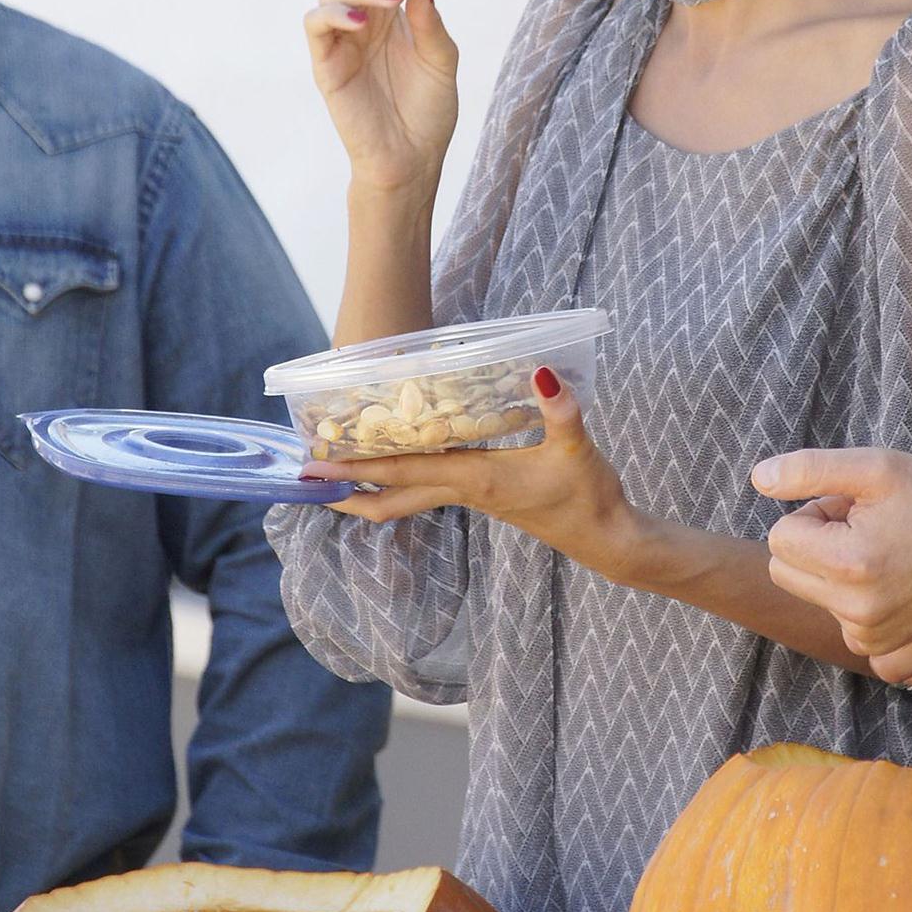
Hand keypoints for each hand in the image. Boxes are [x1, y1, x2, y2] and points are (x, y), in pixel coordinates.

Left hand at [300, 367, 640, 575]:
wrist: (607, 539)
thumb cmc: (590, 496)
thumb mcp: (577, 447)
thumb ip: (561, 410)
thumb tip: (543, 372)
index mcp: (475, 479)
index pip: (404, 473)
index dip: (357, 468)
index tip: (316, 465)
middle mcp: (465, 490)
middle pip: (391, 496)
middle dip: (346, 489)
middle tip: (304, 478)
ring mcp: (473, 496)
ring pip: (406, 496)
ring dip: (368, 487)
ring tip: (334, 476)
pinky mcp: (485, 495)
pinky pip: (428, 490)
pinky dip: (400, 481)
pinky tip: (395, 466)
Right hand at [304, 0, 458, 193]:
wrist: (412, 159)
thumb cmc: (429, 112)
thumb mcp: (441, 60)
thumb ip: (431, 20)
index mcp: (391, 14)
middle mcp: (363, 22)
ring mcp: (342, 42)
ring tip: (390, 1)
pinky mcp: (326, 65)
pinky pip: (315, 25)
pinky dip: (335, 14)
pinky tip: (363, 23)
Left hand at [751, 447, 911, 657]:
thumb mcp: (876, 467)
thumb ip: (809, 470)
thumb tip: (758, 479)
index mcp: (847, 564)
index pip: (780, 537)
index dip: (812, 514)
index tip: (851, 509)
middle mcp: (854, 611)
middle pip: (787, 570)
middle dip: (815, 544)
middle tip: (865, 528)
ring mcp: (869, 637)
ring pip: (814, 594)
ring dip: (836, 572)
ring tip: (886, 552)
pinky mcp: (883, 651)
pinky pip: (839, 620)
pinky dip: (854, 600)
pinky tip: (892, 581)